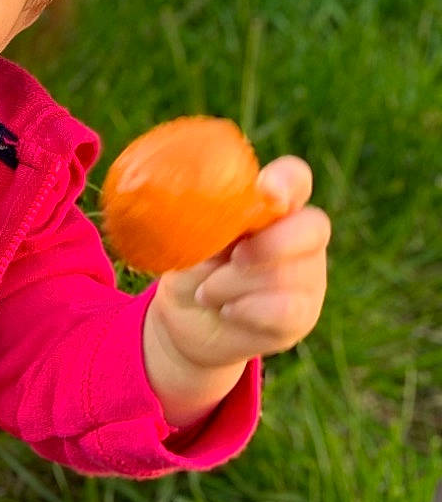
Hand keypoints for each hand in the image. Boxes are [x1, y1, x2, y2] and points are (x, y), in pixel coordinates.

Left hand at [143, 156, 329, 428]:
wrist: (186, 322)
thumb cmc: (193, 268)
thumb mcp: (190, 241)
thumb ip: (205, 221)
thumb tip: (192, 205)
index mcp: (274, 207)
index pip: (295, 179)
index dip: (286, 181)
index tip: (266, 191)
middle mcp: (300, 236)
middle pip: (313, 226)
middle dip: (272, 243)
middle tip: (236, 256)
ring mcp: (307, 276)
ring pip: (286, 274)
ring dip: (233, 285)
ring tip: (206, 292)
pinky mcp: (301, 314)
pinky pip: (285, 309)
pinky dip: (246, 310)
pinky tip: (227, 311)